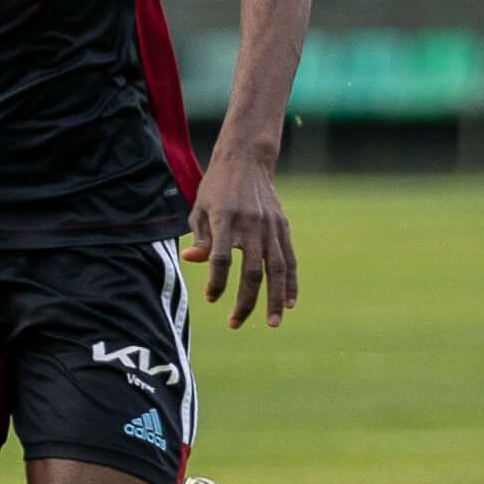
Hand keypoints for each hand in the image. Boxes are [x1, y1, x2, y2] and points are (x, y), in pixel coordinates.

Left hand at [183, 146, 296, 329]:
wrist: (247, 160)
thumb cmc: (216, 187)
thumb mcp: (200, 207)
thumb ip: (200, 236)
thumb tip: (192, 260)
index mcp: (225, 219)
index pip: (221, 258)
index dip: (216, 282)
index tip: (211, 299)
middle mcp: (250, 224)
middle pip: (251, 271)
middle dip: (245, 301)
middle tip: (235, 323)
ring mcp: (270, 226)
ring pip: (276, 269)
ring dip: (274, 299)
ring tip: (272, 323)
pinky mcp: (283, 226)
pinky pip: (289, 259)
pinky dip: (291, 282)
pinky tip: (289, 303)